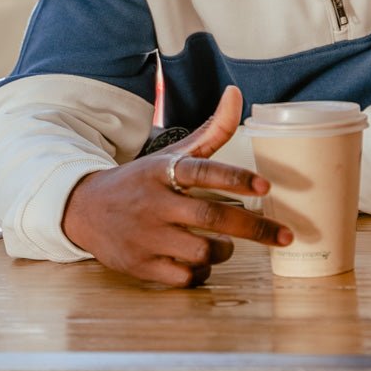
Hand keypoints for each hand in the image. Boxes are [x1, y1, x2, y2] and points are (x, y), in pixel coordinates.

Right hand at [62, 86, 291, 285]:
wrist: (85, 209)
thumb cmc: (143, 180)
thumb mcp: (173, 153)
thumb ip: (211, 131)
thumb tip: (237, 93)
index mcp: (165, 171)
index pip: (203, 170)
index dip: (235, 177)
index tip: (265, 186)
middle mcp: (156, 202)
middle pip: (211, 216)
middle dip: (254, 228)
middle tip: (285, 235)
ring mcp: (147, 236)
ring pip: (202, 251)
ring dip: (225, 250)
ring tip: (227, 243)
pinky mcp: (140, 266)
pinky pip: (184, 277)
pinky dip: (201, 272)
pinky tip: (201, 261)